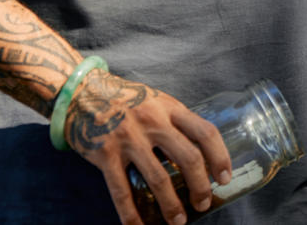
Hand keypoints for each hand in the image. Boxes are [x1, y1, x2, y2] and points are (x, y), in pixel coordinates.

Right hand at [64, 70, 232, 224]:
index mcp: (171, 108)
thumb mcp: (157, 101)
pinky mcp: (105, 154)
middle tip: (203, 203)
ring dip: (171, 205)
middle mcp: (153, 122)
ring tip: (179, 221)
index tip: (225, 178)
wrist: (82, 94)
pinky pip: (121, 190)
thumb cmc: (126, 99)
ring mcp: (129, 139)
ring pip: (158, 178)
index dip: (220, 157)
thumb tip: (200, 151)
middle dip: (200, 186)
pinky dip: (130, 213)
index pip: (205, 132)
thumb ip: (176, 121)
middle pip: (188, 157)